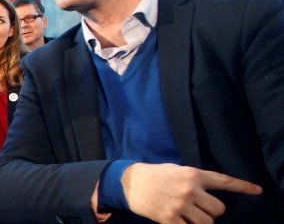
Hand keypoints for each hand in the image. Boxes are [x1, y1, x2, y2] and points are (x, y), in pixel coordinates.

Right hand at [121, 163, 261, 222]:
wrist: (130, 182)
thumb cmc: (155, 175)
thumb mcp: (177, 170)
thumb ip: (195, 179)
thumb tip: (210, 191)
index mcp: (193, 174)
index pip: (223, 181)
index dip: (243, 187)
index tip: (257, 191)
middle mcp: (189, 189)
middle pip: (219, 209)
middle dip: (212, 211)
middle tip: (199, 208)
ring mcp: (180, 205)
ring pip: (207, 223)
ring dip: (202, 222)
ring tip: (190, 216)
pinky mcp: (169, 218)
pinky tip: (180, 221)